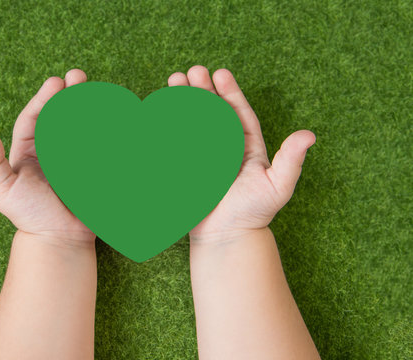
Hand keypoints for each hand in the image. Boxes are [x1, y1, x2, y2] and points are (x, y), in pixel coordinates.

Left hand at [0, 69, 95, 243]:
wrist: (59, 238)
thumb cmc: (29, 216)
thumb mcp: (4, 192)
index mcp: (28, 150)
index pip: (34, 117)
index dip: (44, 98)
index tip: (56, 82)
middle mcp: (50, 150)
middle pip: (59, 115)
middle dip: (69, 94)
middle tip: (79, 76)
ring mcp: (72, 158)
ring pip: (80, 125)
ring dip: (88, 106)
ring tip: (97, 90)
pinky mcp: (91, 168)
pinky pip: (97, 145)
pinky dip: (103, 129)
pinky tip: (110, 115)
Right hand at [168, 66, 315, 241]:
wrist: (226, 237)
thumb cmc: (253, 213)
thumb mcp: (277, 186)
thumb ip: (290, 161)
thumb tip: (309, 134)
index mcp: (247, 146)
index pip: (238, 112)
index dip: (230, 92)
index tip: (220, 73)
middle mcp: (225, 147)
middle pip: (212, 111)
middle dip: (202, 90)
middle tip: (192, 71)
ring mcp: (204, 156)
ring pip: (193, 122)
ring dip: (183, 101)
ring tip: (173, 81)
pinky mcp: (187, 166)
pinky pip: (178, 142)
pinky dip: (169, 125)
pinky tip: (161, 111)